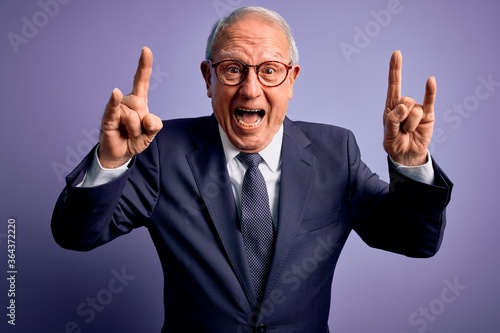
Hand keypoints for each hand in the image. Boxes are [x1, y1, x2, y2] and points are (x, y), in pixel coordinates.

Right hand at [98, 46, 162, 167]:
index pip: (142, 81)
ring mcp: (116, 109)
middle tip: (136, 132)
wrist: (120, 154)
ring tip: (127, 134)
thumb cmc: (135, 139)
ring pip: (133, 117)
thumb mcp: (151, 134)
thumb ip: (155, 125)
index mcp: (139, 101)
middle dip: (143, 125)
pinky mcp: (108, 118)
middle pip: (142, 108)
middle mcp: (127, 101)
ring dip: (134, 131)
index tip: (146, 50)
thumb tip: (147, 118)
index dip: (144, 66)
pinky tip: (114, 93)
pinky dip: (114, 102)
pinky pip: (114, 109)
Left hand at [383, 50, 435, 165]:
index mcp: (391, 106)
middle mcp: (405, 104)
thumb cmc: (395, 143)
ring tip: (408, 132)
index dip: (395, 69)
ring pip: (414, 110)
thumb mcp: (388, 136)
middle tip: (401, 130)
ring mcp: (417, 109)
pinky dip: (430, 91)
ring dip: (410, 124)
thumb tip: (402, 107)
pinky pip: (429, 101)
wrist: (408, 155)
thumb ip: (392, 121)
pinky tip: (430, 80)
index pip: (393, 84)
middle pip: (403, 101)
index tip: (396, 54)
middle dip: (401, 119)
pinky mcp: (428, 114)